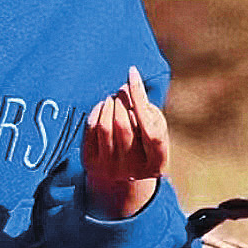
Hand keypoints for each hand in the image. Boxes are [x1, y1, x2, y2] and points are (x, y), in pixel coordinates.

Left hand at [82, 65, 168, 216]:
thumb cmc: (144, 143)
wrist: (123, 174)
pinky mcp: (91, 166)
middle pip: (124, 125)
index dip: (140, 98)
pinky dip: (96, 112)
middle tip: (121, 90)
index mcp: (156, 163)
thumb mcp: (154, 128)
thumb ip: (147, 109)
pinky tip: (102, 107)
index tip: (132, 72)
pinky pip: (90, 130)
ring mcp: (111, 170)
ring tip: (113, 98)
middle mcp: (133, 171)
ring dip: (108, 104)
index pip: (149, 129)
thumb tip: (128, 85)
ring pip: (105, 126)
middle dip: (121, 100)